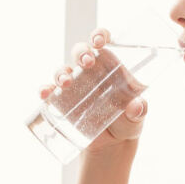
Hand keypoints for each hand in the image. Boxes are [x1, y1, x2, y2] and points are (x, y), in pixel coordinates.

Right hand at [38, 29, 148, 155]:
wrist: (111, 147)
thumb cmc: (127, 125)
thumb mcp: (136, 119)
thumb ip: (139, 111)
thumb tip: (136, 106)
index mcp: (110, 67)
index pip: (102, 42)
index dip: (98, 35)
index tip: (98, 41)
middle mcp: (90, 73)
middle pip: (80, 53)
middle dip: (80, 53)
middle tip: (87, 63)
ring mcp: (74, 87)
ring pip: (63, 70)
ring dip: (61, 72)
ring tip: (66, 82)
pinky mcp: (62, 103)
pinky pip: (50, 92)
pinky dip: (45, 90)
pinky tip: (45, 93)